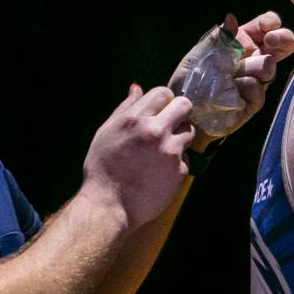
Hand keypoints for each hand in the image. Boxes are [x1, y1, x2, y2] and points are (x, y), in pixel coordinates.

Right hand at [82, 85, 194, 228]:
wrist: (109, 206)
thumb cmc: (102, 169)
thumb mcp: (106, 132)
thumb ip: (124, 108)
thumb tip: (137, 88)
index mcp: (135, 119)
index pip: (163, 92)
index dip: (164, 99)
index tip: (162, 109)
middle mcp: (155, 131)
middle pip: (185, 106)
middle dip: (180, 111)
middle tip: (172, 122)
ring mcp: (170, 151)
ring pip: (190, 131)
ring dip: (180, 136)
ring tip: (164, 149)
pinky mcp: (179, 171)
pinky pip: (186, 158)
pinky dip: (176, 162)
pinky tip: (160, 171)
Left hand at [171, 12, 293, 150]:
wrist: (187, 109)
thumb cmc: (192, 78)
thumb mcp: (200, 54)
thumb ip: (218, 38)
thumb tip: (231, 19)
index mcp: (243, 42)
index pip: (267, 25)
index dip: (271, 22)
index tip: (265, 26)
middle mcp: (255, 59)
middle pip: (286, 42)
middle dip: (282, 38)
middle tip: (270, 40)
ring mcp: (258, 79)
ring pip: (269, 65)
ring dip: (247, 68)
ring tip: (229, 76)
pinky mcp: (256, 100)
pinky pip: (256, 87)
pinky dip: (239, 88)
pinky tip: (228, 94)